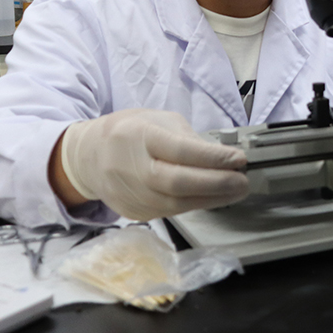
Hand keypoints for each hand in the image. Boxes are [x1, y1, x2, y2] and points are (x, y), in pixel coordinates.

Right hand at [56, 109, 248, 220]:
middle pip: (177, 183)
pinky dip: (195, 205)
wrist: (89, 157)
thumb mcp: (158, 120)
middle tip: (243, 181)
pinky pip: (170, 212)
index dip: (213, 158)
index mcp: (138, 136)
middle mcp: (131, 168)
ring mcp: (130, 194)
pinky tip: (213, 198)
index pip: (180, 150)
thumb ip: (189, 138)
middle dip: (217, 184)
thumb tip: (223, 157)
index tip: (239, 159)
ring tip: (235, 191)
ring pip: (176, 204)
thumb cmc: (129, 133)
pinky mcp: (134, 212)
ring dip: (212, 199)